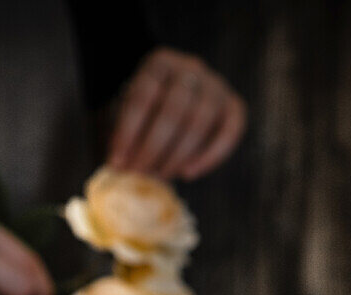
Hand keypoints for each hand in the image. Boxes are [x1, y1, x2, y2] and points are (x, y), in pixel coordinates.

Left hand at [108, 48, 245, 179]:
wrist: (172, 99)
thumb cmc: (144, 113)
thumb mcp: (125, 115)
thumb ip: (122, 135)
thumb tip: (119, 168)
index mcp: (159, 63)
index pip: (143, 97)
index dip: (128, 133)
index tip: (117, 162)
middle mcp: (191, 68)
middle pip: (174, 110)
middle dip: (154, 147)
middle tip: (140, 172)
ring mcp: (215, 86)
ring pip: (200, 123)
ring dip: (178, 155)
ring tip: (161, 175)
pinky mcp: (234, 106)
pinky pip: (229, 132)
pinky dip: (209, 157)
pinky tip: (188, 174)